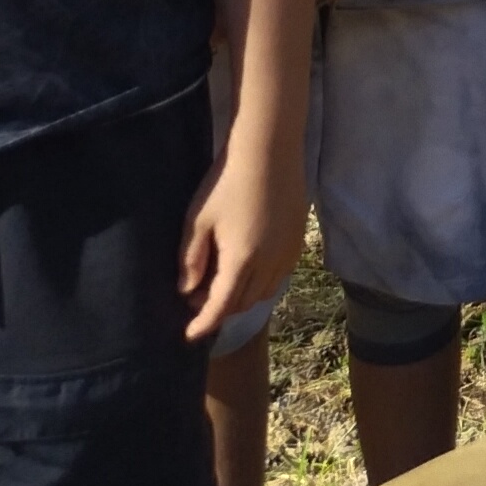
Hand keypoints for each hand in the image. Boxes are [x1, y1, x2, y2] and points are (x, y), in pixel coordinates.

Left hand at [181, 139, 304, 339]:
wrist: (269, 149)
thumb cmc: (226, 182)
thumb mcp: (197, 220)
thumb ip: (191, 259)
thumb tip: (187, 290)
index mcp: (242, 260)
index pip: (221, 307)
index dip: (203, 324)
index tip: (188, 336)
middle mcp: (270, 263)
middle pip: (244, 303)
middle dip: (219, 308)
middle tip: (196, 298)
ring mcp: (288, 251)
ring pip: (265, 291)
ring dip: (242, 296)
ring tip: (221, 283)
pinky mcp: (298, 238)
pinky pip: (280, 274)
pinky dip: (261, 282)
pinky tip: (248, 265)